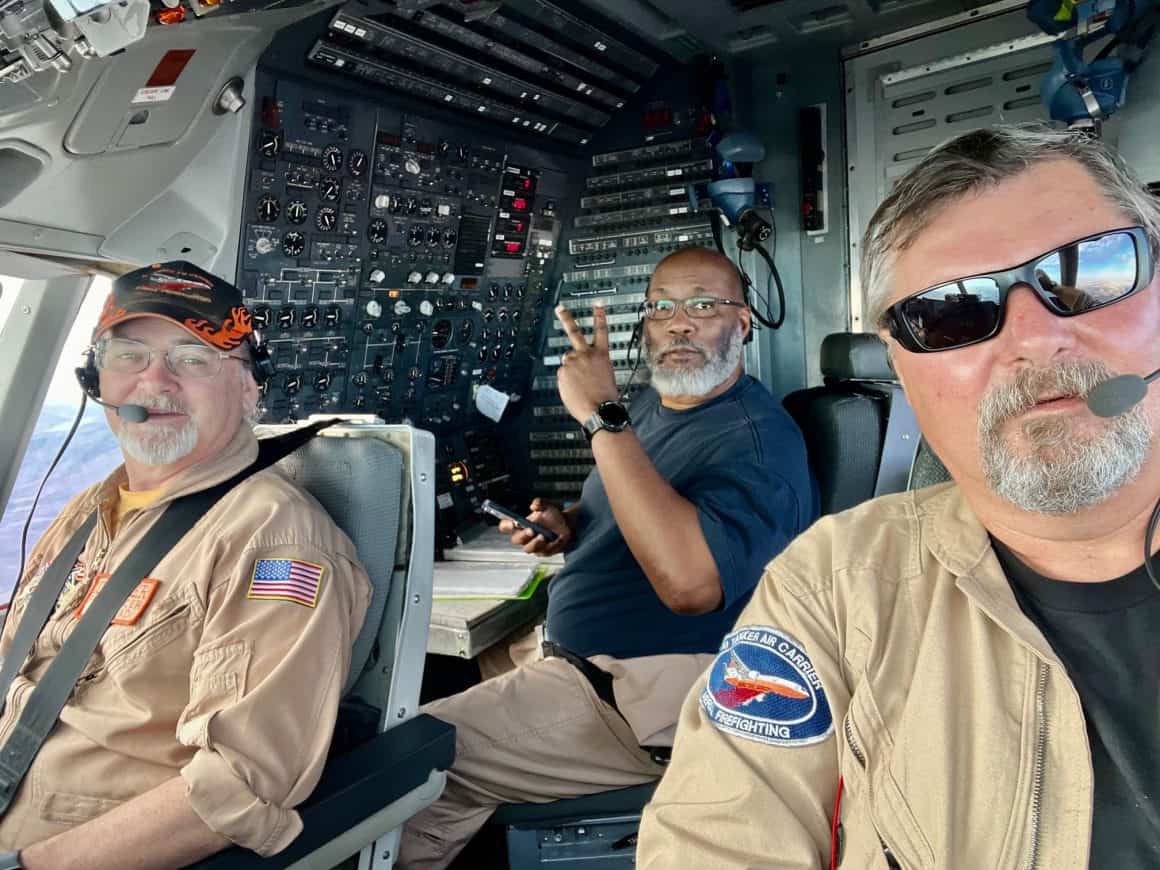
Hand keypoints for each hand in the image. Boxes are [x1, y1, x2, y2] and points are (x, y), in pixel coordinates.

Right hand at [497, 498, 573, 555]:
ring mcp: (532, 546)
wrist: (566, 524)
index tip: (512, 522)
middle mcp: (523, 536)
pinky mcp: (543, 552)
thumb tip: (533, 506)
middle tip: (532, 530)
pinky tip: (557, 539)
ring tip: (544, 536)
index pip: (505, 526)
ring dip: (535, 543)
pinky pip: (543, 552)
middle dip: (523, 535)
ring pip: (528, 549)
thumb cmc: (553, 515)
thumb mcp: (548, 506)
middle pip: (515, 540)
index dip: (506, 525)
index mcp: (519, 525)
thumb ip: (540, 503)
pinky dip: (550, 546)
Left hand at [555, 303, 619, 423]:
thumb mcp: (606, 375)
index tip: (598, 305)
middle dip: (567, 318)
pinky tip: (575, 389)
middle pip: (574, 332)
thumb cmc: (606, 398)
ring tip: (579, 384)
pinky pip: (562, 375)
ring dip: (571, 371)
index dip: (599, 316)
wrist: (600, 410)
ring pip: (567, 362)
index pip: (602, 330)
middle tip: (560, 308)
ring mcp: (573, 363)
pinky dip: (566, 382)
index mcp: (601, 355)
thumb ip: (593, 364)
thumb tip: (580, 365)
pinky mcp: (563, 372)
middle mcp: (586, 355)